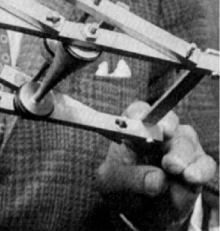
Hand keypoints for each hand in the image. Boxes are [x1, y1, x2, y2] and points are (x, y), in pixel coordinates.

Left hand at [97, 101, 216, 230]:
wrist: (138, 208)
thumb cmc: (123, 184)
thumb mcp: (115, 181)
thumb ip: (133, 178)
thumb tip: (158, 179)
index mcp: (133, 128)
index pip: (138, 112)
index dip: (141, 114)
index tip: (140, 120)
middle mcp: (159, 132)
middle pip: (167, 122)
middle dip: (167, 131)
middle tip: (164, 142)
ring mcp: (179, 147)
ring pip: (187, 142)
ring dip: (182, 155)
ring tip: (176, 169)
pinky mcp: (196, 166)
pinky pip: (204, 163)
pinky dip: (201, 170)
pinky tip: (193, 177)